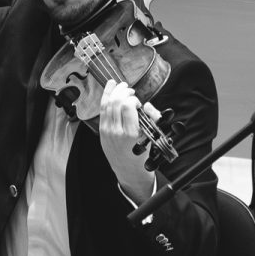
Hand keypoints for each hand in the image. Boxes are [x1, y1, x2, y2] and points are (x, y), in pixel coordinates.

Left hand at [99, 80, 157, 200]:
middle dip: (122, 91)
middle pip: (115, 102)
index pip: (126, 106)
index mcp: (129, 134)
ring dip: (113, 91)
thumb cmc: (142, 155)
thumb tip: (147, 105)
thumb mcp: (152, 138)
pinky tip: (109, 88)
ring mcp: (106, 130)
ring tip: (120, 85)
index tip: (138, 102)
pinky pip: (102, 110)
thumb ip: (153, 119)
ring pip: (106, 104)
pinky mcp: (101, 130)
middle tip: (130, 90)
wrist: (128, 171)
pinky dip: (105, 97)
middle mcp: (115, 131)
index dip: (132, 99)